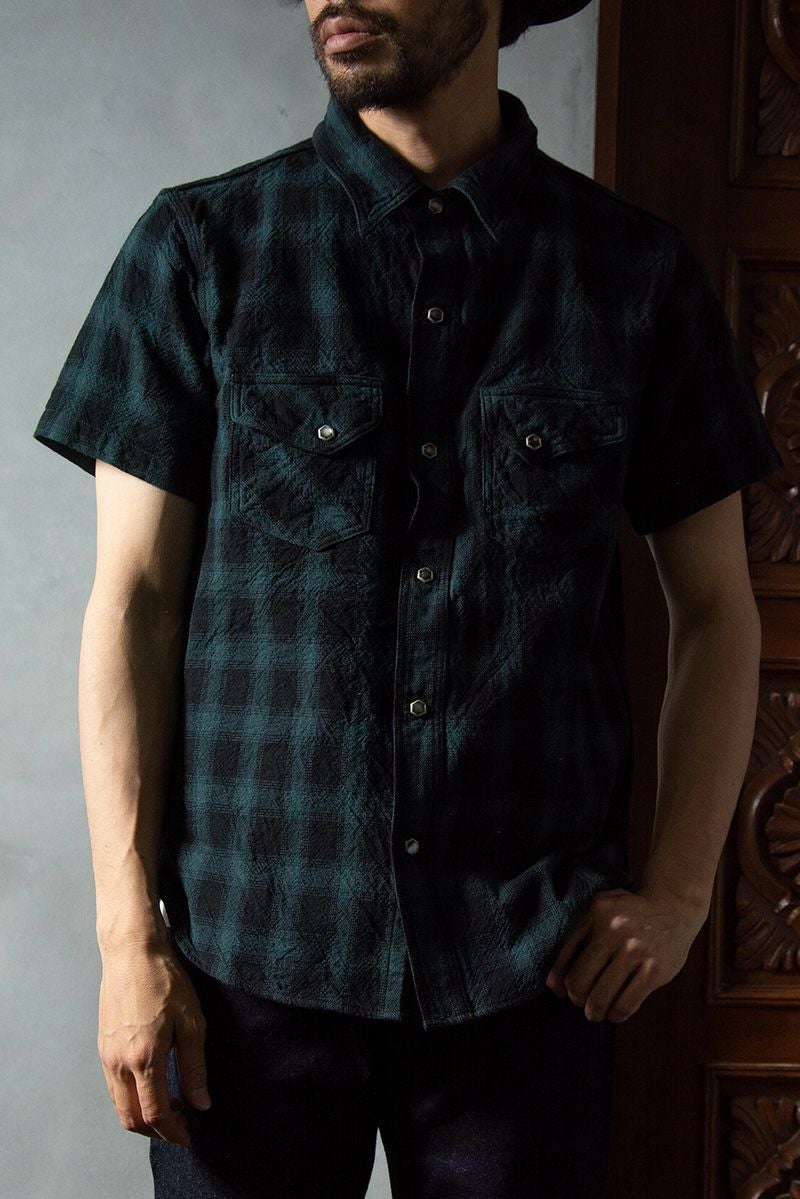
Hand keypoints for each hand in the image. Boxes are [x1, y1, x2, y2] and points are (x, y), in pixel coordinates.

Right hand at [97, 941, 211, 1146]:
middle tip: (179, 1126)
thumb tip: (201, 1103)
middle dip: (155, 1130)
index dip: (172, 1131)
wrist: (131, 952)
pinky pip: (113, 1086)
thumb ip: (194, 1067)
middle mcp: (119, 1062)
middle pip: (131, 1117)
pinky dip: (130, 1097)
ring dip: (141, 1115)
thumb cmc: (164, 980)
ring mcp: (106, 1055)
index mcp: (144, 1058)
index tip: (188, 1136)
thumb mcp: (191, 1022)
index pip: (155, 1113)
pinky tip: (151, 1085)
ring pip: (119, 1104)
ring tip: (170, 1107)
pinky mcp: (102, 1046)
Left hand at [544, 885, 707, 1022]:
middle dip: (577, 999)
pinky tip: (616, 1011)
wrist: (673, 907)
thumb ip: (574, 942)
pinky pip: (626, 1004)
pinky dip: (616, 1014)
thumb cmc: (628, 913)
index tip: (565, 991)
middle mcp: (614, 932)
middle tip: (582, 1001)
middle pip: (579, 982)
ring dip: (594, 1012)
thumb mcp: (599, 911)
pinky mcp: (654, 971)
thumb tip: (553, 986)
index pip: (566, 959)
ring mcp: (636, 952)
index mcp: (596, 915)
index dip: (562, 983)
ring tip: (597, 1011)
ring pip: (601, 998)